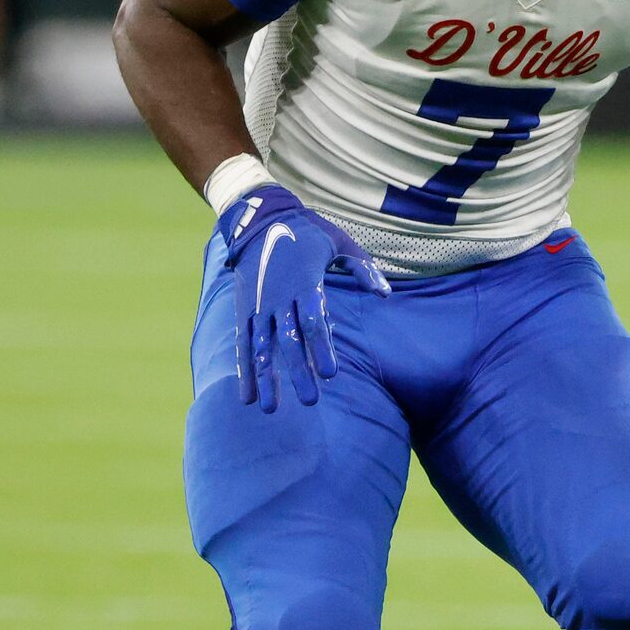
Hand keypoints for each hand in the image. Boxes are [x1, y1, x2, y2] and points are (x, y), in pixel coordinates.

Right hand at [216, 183, 390, 410]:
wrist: (259, 219)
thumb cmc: (307, 232)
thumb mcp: (339, 241)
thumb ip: (363, 267)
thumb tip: (386, 293)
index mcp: (304, 282)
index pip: (313, 320)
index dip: (320, 348)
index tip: (329, 374)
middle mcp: (278, 297)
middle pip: (288, 341)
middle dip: (298, 372)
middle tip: (310, 401)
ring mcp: (258, 306)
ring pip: (261, 348)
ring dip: (266, 379)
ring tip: (272, 410)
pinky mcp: (244, 311)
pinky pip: (243, 344)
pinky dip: (244, 371)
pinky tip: (247, 397)